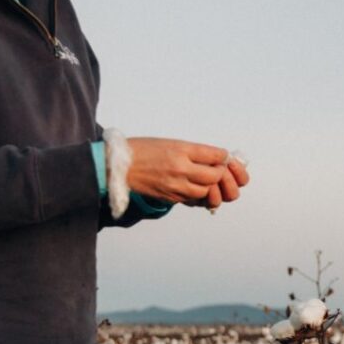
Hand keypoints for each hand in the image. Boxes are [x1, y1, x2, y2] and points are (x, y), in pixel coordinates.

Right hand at [125, 138, 248, 208]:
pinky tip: (195, 187)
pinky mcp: (171, 198)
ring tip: (205, 179)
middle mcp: (181, 169)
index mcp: (181, 150)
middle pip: (215, 176)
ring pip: (206, 191)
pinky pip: (193, 199)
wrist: (119, 166)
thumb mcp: (171, 143)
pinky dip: (199, 194)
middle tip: (217, 169)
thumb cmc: (145, 150)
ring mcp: (176, 186)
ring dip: (210, 186)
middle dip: (220, 173)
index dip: (224, 157)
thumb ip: (195, 152)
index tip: (222, 157)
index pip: (216, 156)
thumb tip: (218, 158)